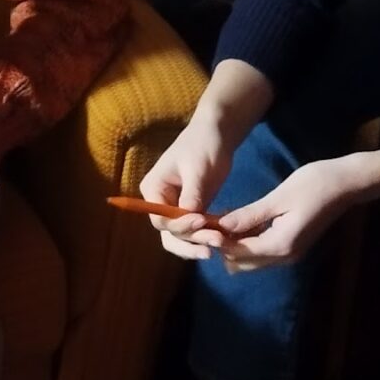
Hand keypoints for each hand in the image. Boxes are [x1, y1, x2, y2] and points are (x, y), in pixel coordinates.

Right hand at [140, 117, 232, 258]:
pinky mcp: (192, 212)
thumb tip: (189, 218)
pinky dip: (208, 236)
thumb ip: (192, 194)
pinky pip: (196, 232)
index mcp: (153, 190)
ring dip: (199, 243)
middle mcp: (159, 203)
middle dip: (191, 240)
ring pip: (182, 238)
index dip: (180, 225)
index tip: (201, 221)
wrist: (216, 135)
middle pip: (169, 234)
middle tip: (215, 242)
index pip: (160, 219)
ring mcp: (175, 209)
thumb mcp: (197, 169)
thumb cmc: (203, 145)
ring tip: (221, 244)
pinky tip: (225, 236)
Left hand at [210, 156, 363, 271]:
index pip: (237, 252)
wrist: (347, 184)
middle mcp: (284, 257)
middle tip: (212, 220)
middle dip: (224, 245)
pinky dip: (248, 241)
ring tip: (224, 218)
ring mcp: (289, 254)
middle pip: (241, 263)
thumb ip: (250, 215)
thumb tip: (221, 227)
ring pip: (251, 260)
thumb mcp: (279, 198)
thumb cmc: (314, 185)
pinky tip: (241, 220)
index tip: (204, 222)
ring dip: (235, 244)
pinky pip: (262, 251)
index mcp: (280, 245)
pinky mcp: (292, 246)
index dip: (218, 240)